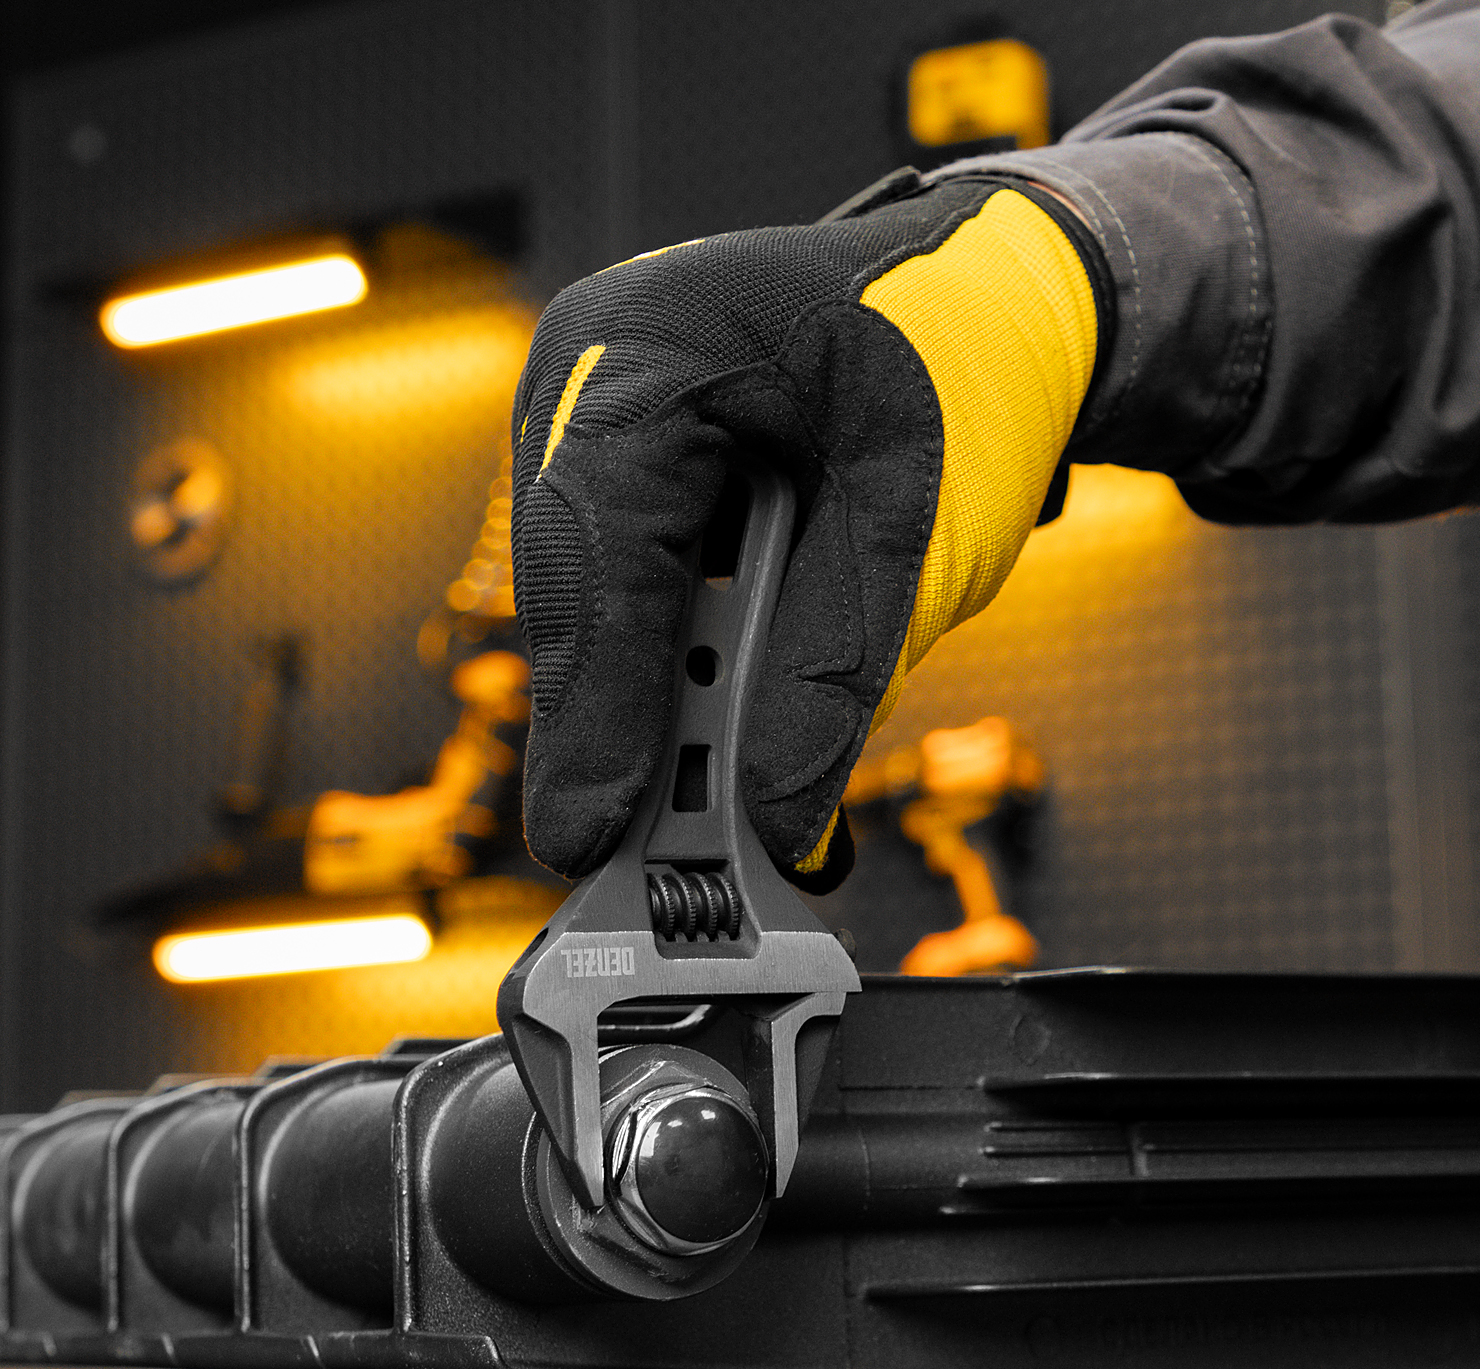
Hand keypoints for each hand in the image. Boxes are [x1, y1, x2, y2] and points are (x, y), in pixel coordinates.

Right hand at [510, 171, 1105, 886]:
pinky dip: (675, 679)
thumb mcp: (921, 520)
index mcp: (650, 343)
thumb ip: (835, 671)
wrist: (1000, 296)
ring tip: (699, 825)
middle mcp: (588, 379)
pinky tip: (717, 742)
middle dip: (615, 735)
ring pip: (593, 612)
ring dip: (653, 715)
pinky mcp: (621, 479)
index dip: (594, 702)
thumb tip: (772, 818)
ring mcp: (593, 426)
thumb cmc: (974, 364)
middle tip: (643, 865)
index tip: (594, 830)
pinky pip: (628, 600)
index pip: (595, 545)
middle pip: (573, 593)